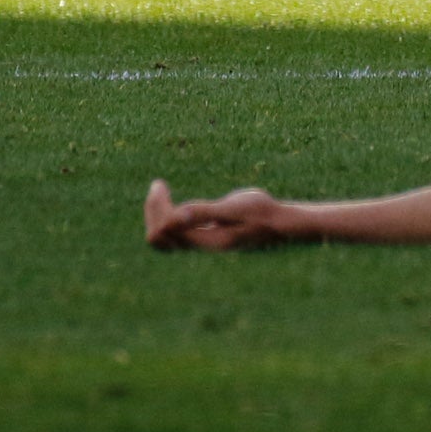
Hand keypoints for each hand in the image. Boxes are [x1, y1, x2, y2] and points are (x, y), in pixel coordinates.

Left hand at [144, 179, 310, 250]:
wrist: (277, 222)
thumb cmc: (260, 211)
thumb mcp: (234, 207)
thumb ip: (205, 212)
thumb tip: (176, 216)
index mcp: (205, 241)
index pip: (165, 228)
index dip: (157, 207)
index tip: (160, 184)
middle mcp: (198, 247)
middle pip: (158, 236)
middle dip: (153, 209)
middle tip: (158, 184)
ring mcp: (199, 244)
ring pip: (162, 237)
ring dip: (156, 214)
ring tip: (160, 190)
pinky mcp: (202, 238)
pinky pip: (171, 234)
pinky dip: (165, 218)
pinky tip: (171, 202)